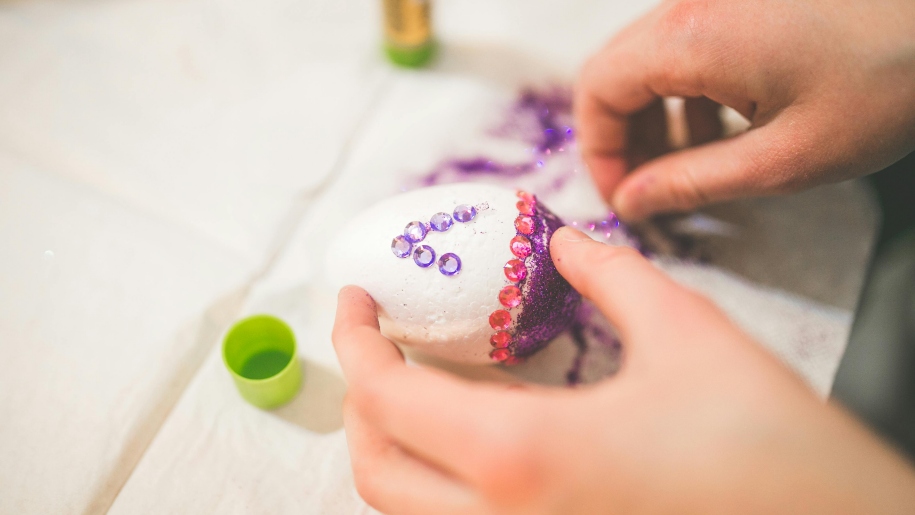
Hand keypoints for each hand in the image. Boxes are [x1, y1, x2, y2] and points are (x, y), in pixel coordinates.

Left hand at [332, 227, 914, 513]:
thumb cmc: (767, 449)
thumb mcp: (688, 333)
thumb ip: (610, 276)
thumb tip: (566, 242)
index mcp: (522, 457)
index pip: (386, 398)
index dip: (356, 339)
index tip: (356, 299)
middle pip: (374, 470)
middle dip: (362, 400)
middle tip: (386, 343)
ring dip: (392, 448)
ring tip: (423, 389)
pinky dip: (437, 487)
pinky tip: (479, 442)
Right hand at [576, 0, 914, 220]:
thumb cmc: (886, 82)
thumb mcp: (783, 159)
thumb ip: (693, 183)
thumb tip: (633, 201)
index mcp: (692, 39)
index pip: (598, 91)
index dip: (598, 152)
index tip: (621, 196)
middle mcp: (692, 5)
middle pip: (614, 71)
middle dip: (621, 136)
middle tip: (646, 188)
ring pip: (647, 60)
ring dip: (653, 117)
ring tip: (686, 167)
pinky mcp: (742, 1)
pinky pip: (686, 46)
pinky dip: (685, 92)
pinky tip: (722, 128)